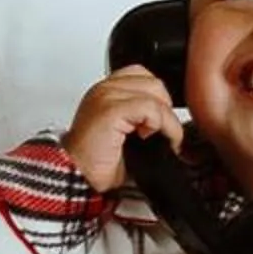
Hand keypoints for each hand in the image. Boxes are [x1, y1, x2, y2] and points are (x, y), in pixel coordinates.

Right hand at [63, 67, 184, 194]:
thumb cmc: (97, 161)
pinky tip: (150, 139)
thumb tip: (174, 122)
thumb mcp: (126, 132)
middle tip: (161, 132)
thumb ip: (144, 118)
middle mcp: (105, 89)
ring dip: (166, 118)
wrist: (78, 176)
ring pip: (156, 92)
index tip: (159, 124)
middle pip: (154, 83)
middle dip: (165, 109)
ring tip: (156, 136)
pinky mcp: (111, 109)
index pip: (144, 77)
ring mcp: (107, 96)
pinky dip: (162, 126)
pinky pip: (152, 109)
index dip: (158, 99)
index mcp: (107, 90)